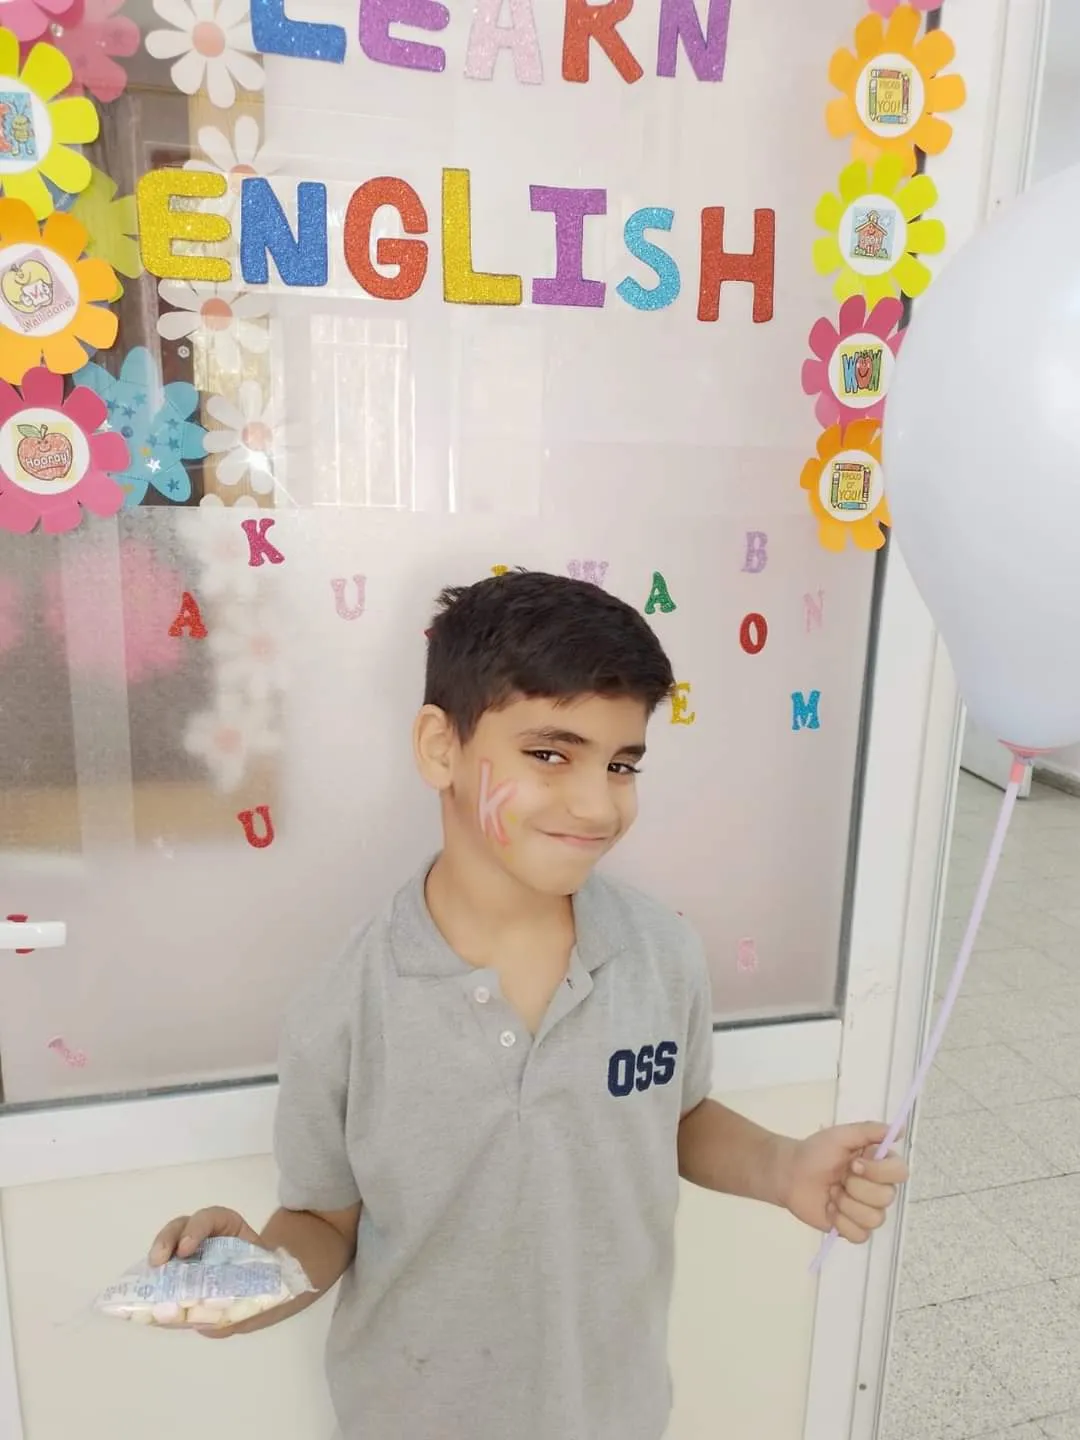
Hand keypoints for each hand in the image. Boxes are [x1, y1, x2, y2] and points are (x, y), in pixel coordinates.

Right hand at [150, 1207, 266, 1338]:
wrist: (272, 1288)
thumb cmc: (269, 1279)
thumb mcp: (266, 1288)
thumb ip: (246, 1302)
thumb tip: (216, 1325)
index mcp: (231, 1230)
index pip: (212, 1218)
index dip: (196, 1229)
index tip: (186, 1250)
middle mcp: (208, 1237)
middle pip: (182, 1227)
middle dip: (167, 1240)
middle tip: (158, 1261)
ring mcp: (192, 1255)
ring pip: (169, 1248)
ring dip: (156, 1263)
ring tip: (148, 1281)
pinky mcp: (183, 1276)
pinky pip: (166, 1276)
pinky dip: (156, 1286)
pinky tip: (149, 1301)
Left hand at [778, 1122, 908, 1242]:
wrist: (790, 1173)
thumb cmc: (816, 1152)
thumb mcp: (841, 1135)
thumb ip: (870, 1130)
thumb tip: (901, 1129)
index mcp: (879, 1165)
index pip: (900, 1172)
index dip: (879, 1171)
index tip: (855, 1165)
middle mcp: (879, 1188)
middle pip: (887, 1197)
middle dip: (856, 1187)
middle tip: (839, 1178)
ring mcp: (867, 1211)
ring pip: (875, 1219)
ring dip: (847, 1204)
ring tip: (832, 1193)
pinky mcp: (854, 1229)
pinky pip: (860, 1235)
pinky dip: (841, 1222)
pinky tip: (830, 1208)